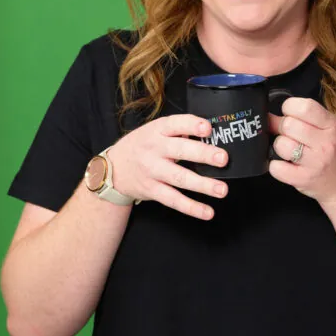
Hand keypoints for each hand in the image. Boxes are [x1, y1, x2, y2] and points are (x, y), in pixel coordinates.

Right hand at [107, 115, 228, 219]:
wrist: (112, 169)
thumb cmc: (143, 145)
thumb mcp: (155, 130)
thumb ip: (178, 130)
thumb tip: (211, 132)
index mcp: (157, 130)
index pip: (175, 124)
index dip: (191, 125)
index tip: (208, 128)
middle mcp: (154, 149)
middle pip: (180, 151)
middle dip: (203, 154)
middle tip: (223, 158)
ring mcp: (152, 171)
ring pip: (179, 178)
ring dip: (202, 185)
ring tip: (222, 189)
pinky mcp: (152, 190)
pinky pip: (173, 200)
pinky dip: (191, 207)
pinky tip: (208, 211)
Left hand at [269, 97, 335, 208]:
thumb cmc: (334, 152)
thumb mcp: (326, 129)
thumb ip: (301, 118)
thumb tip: (269, 116)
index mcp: (331, 124)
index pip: (304, 107)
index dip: (289, 107)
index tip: (289, 113)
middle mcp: (325, 142)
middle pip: (288, 125)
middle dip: (282, 128)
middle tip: (289, 135)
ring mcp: (315, 162)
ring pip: (281, 144)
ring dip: (280, 146)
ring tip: (289, 150)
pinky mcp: (304, 179)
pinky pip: (277, 168)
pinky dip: (276, 166)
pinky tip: (285, 164)